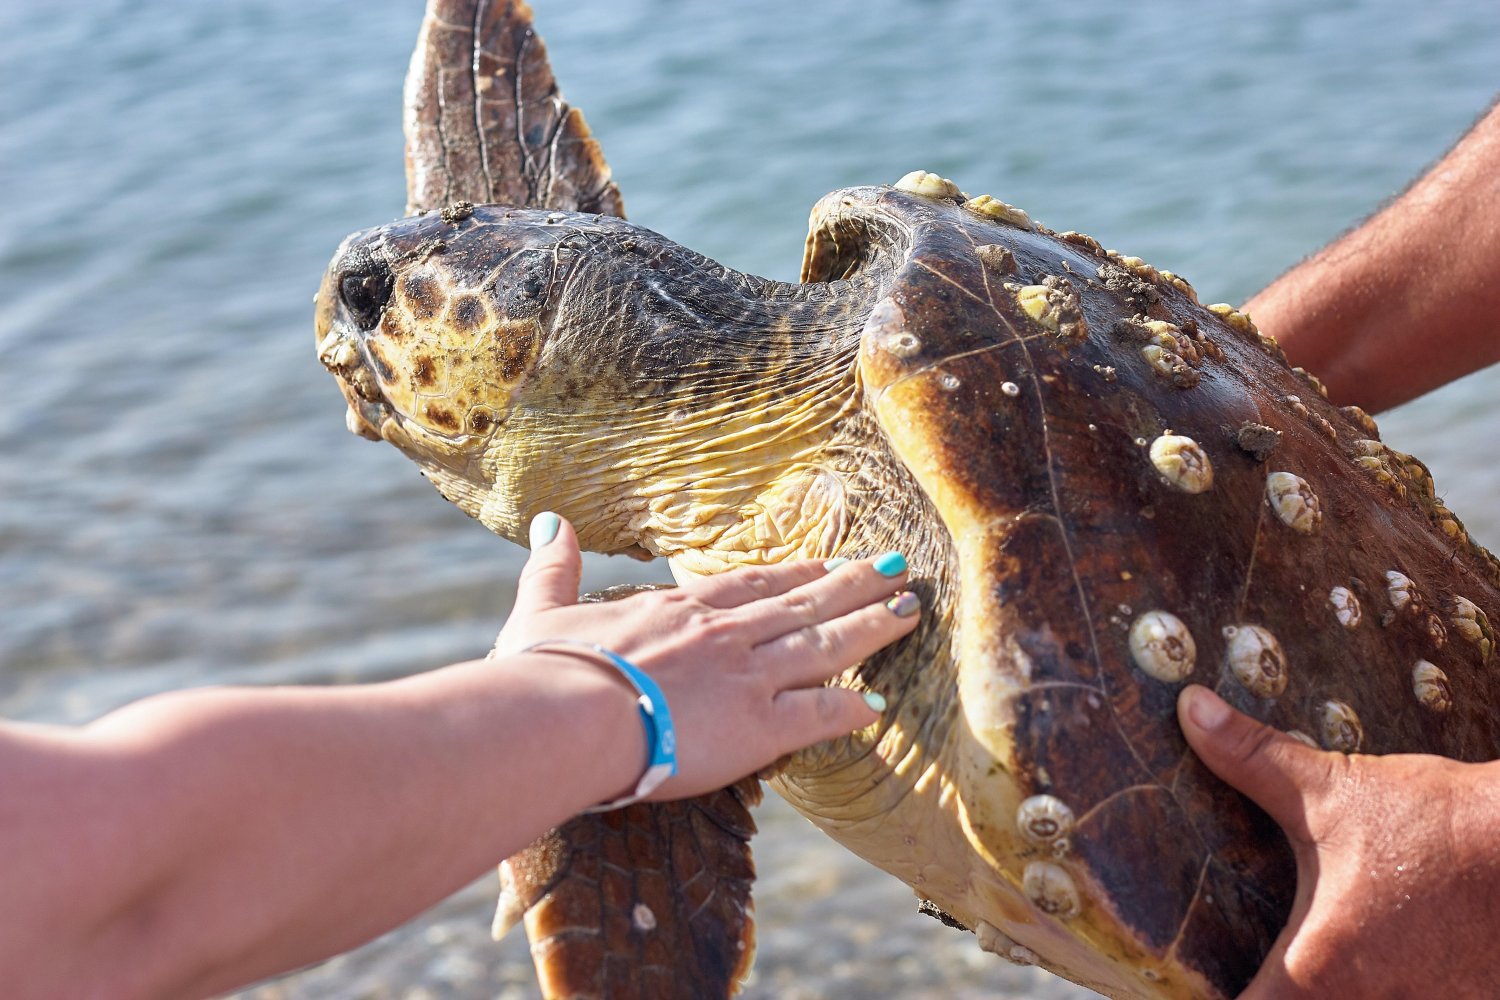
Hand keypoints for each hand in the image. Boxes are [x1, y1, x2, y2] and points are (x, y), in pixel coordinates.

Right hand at [492, 513, 920, 800]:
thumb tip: (551, 522)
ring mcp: (747, 676)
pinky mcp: (759, 726)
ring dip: (870, 627)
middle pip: (804, 603)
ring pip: (824, 645)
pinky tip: (876, 707)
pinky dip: (849, 709)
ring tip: (908, 611)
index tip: (828, 565)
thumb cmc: (548, 669)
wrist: (568, 716)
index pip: (752, 584)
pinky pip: (818, 714)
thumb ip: (555, 568)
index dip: (796, 574)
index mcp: (679, 609)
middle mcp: (725, 633)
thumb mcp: (543, 610)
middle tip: (897, 572)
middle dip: (854, 587)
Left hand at [1177, 685, 1499, 997]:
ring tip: (1341, 954)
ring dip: (1347, 989)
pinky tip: (1395, 960)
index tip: (1203, 982)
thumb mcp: (1332, 791)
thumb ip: (1251, 759)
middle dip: (1280, 990)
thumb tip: (1194, 709)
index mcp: (1320, 972)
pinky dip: (1397, 989)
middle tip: (1262, 961)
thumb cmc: (1438, 825)